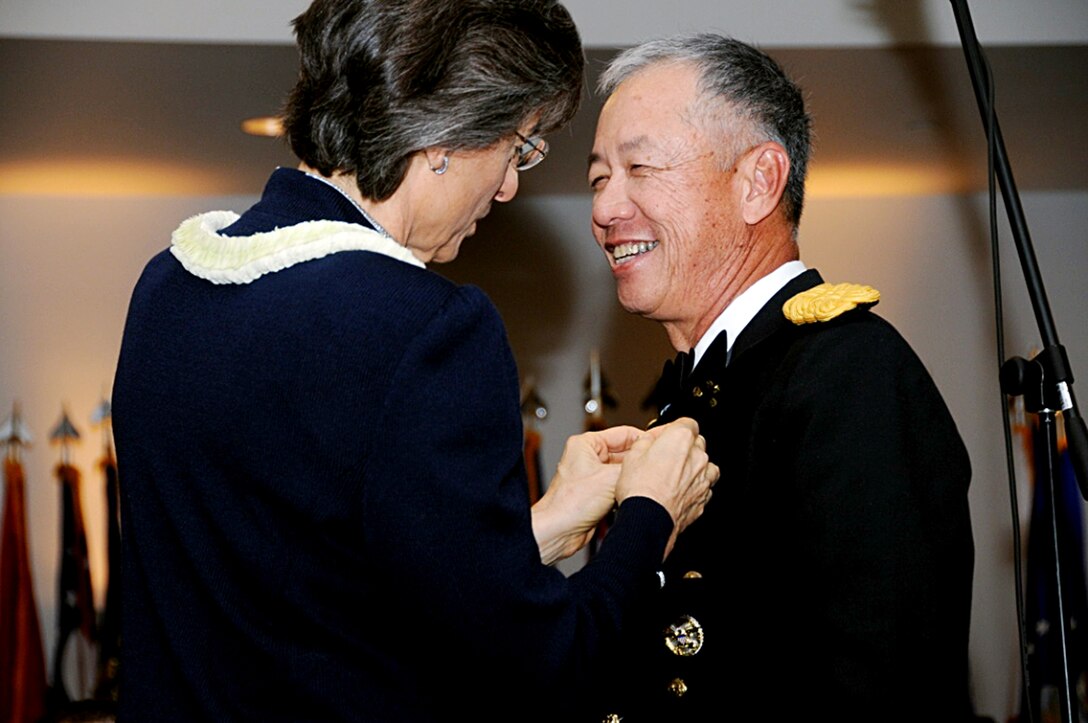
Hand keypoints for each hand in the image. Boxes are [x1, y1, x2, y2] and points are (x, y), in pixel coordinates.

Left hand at [531, 425, 644, 563]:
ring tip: (646, 481)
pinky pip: (617, 486)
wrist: (560, 531)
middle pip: (624, 453)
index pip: (624, 433)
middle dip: (639, 461)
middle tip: (657, 466)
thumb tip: (650, 459)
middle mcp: (587, 457)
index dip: (644, 440)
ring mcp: (592, 476)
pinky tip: (634, 494)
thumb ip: (633, 466)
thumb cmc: (570, 503)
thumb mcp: (610, 478)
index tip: (659, 446)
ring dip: (632, 478)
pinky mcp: (595, 493)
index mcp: (586, 444)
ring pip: (622, 471)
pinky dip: (626, 490)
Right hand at [615, 417, 717, 557]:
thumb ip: (646, 441)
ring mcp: (703, 477)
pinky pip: (704, 486)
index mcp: (680, 439)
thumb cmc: (640, 489)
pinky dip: (694, 487)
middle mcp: (697, 456)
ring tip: (673, 476)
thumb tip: (649, 440)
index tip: (665, 436)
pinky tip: (678, 491)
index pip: (686, 422)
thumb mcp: (632, 455)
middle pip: (696, 443)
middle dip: (683, 448)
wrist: (648, 519)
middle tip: (664, 457)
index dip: (673, 429)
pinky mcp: (704, 497)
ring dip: (692, 467)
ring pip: (705, 465)